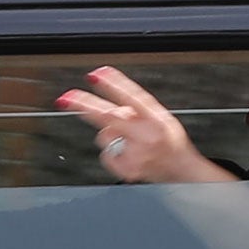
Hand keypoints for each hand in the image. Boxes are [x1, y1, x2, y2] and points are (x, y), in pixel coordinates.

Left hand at [57, 66, 232, 184]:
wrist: (183, 173)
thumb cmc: (172, 144)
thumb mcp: (164, 119)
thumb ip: (139, 110)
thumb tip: (112, 104)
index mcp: (157, 119)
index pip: (133, 97)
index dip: (113, 84)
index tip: (96, 75)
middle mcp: (147, 136)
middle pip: (109, 116)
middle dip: (84, 105)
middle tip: (66, 98)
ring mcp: (136, 154)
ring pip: (104, 136)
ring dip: (110, 135)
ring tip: (131, 142)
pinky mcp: (127, 169)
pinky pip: (106, 154)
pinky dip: (112, 154)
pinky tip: (128, 156)